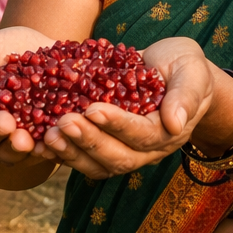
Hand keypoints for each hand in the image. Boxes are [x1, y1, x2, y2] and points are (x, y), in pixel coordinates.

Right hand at [0, 26, 56, 170]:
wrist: (47, 49)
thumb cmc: (7, 47)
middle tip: (4, 122)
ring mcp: (9, 140)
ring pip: (3, 155)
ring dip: (11, 149)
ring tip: (24, 139)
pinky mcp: (37, 144)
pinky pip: (35, 156)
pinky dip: (39, 153)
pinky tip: (46, 146)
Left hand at [39, 37, 228, 179]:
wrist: (173, 70)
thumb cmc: (184, 67)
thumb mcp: (191, 71)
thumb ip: (185, 94)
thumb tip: (175, 124)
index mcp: (167, 132)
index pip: (142, 135)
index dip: (117, 124)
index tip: (93, 108)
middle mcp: (146, 150)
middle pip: (117, 156)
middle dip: (89, 141)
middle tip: (63, 122)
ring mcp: (125, 152)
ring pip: (98, 165)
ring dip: (72, 152)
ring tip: (48, 135)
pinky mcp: (106, 147)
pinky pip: (84, 158)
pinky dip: (63, 153)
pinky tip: (40, 141)